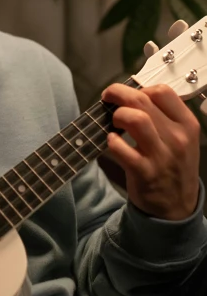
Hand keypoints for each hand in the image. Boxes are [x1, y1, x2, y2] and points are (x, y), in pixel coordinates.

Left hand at [102, 83, 200, 220]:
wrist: (177, 208)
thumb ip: (164, 117)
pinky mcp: (144, 172)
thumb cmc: (174, 167)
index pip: (162, 91)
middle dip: (118, 93)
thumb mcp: (181, 139)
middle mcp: (177, 138)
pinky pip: (121, 148)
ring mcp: (161, 156)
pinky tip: (112, 142)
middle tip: (108, 97)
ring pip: (135, 119)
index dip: (140, 87)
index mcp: (187, 125)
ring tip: (114, 122)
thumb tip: (133, 94)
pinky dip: (111, 141)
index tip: (129, 93)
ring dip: (118, 115)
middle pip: (143, 100)